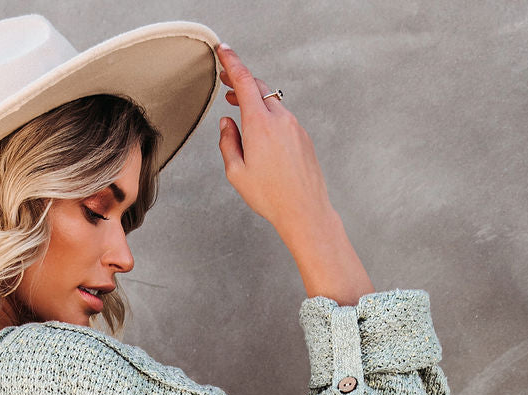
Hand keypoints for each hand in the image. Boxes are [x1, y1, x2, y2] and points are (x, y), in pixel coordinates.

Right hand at [214, 44, 334, 239]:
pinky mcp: (302, 136)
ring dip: (254, 99)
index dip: (232, 62)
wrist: (304, 209)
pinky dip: (268, 115)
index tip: (223, 51)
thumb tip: (227, 124)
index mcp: (259, 124)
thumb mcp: (236, 172)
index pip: (244, 81)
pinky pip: (282, 117)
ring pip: (271, 102)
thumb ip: (228, 143)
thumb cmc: (271, 195)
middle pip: (258, 87)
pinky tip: (260, 130)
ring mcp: (294, 126)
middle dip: (240, 80)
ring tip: (238, 106)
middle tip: (226, 80)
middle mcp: (279, 119)